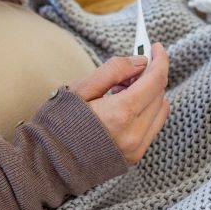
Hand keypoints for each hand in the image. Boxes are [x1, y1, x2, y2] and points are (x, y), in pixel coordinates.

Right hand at [66, 44, 169, 165]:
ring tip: (122, 91)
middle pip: (160, 94)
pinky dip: (146, 111)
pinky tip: (124, 107)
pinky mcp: (135, 156)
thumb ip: (114, 70)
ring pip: (160, 110)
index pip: (155, 81)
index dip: (159, 60)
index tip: (156, 47)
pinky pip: (153, 126)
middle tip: (128, 70)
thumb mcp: (82, 88)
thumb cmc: (59, 123)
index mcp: (120, 114)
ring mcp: (136, 148)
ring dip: (150, 94)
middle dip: (150, 76)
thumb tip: (140, 62)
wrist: (49, 162)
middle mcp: (134, 134)